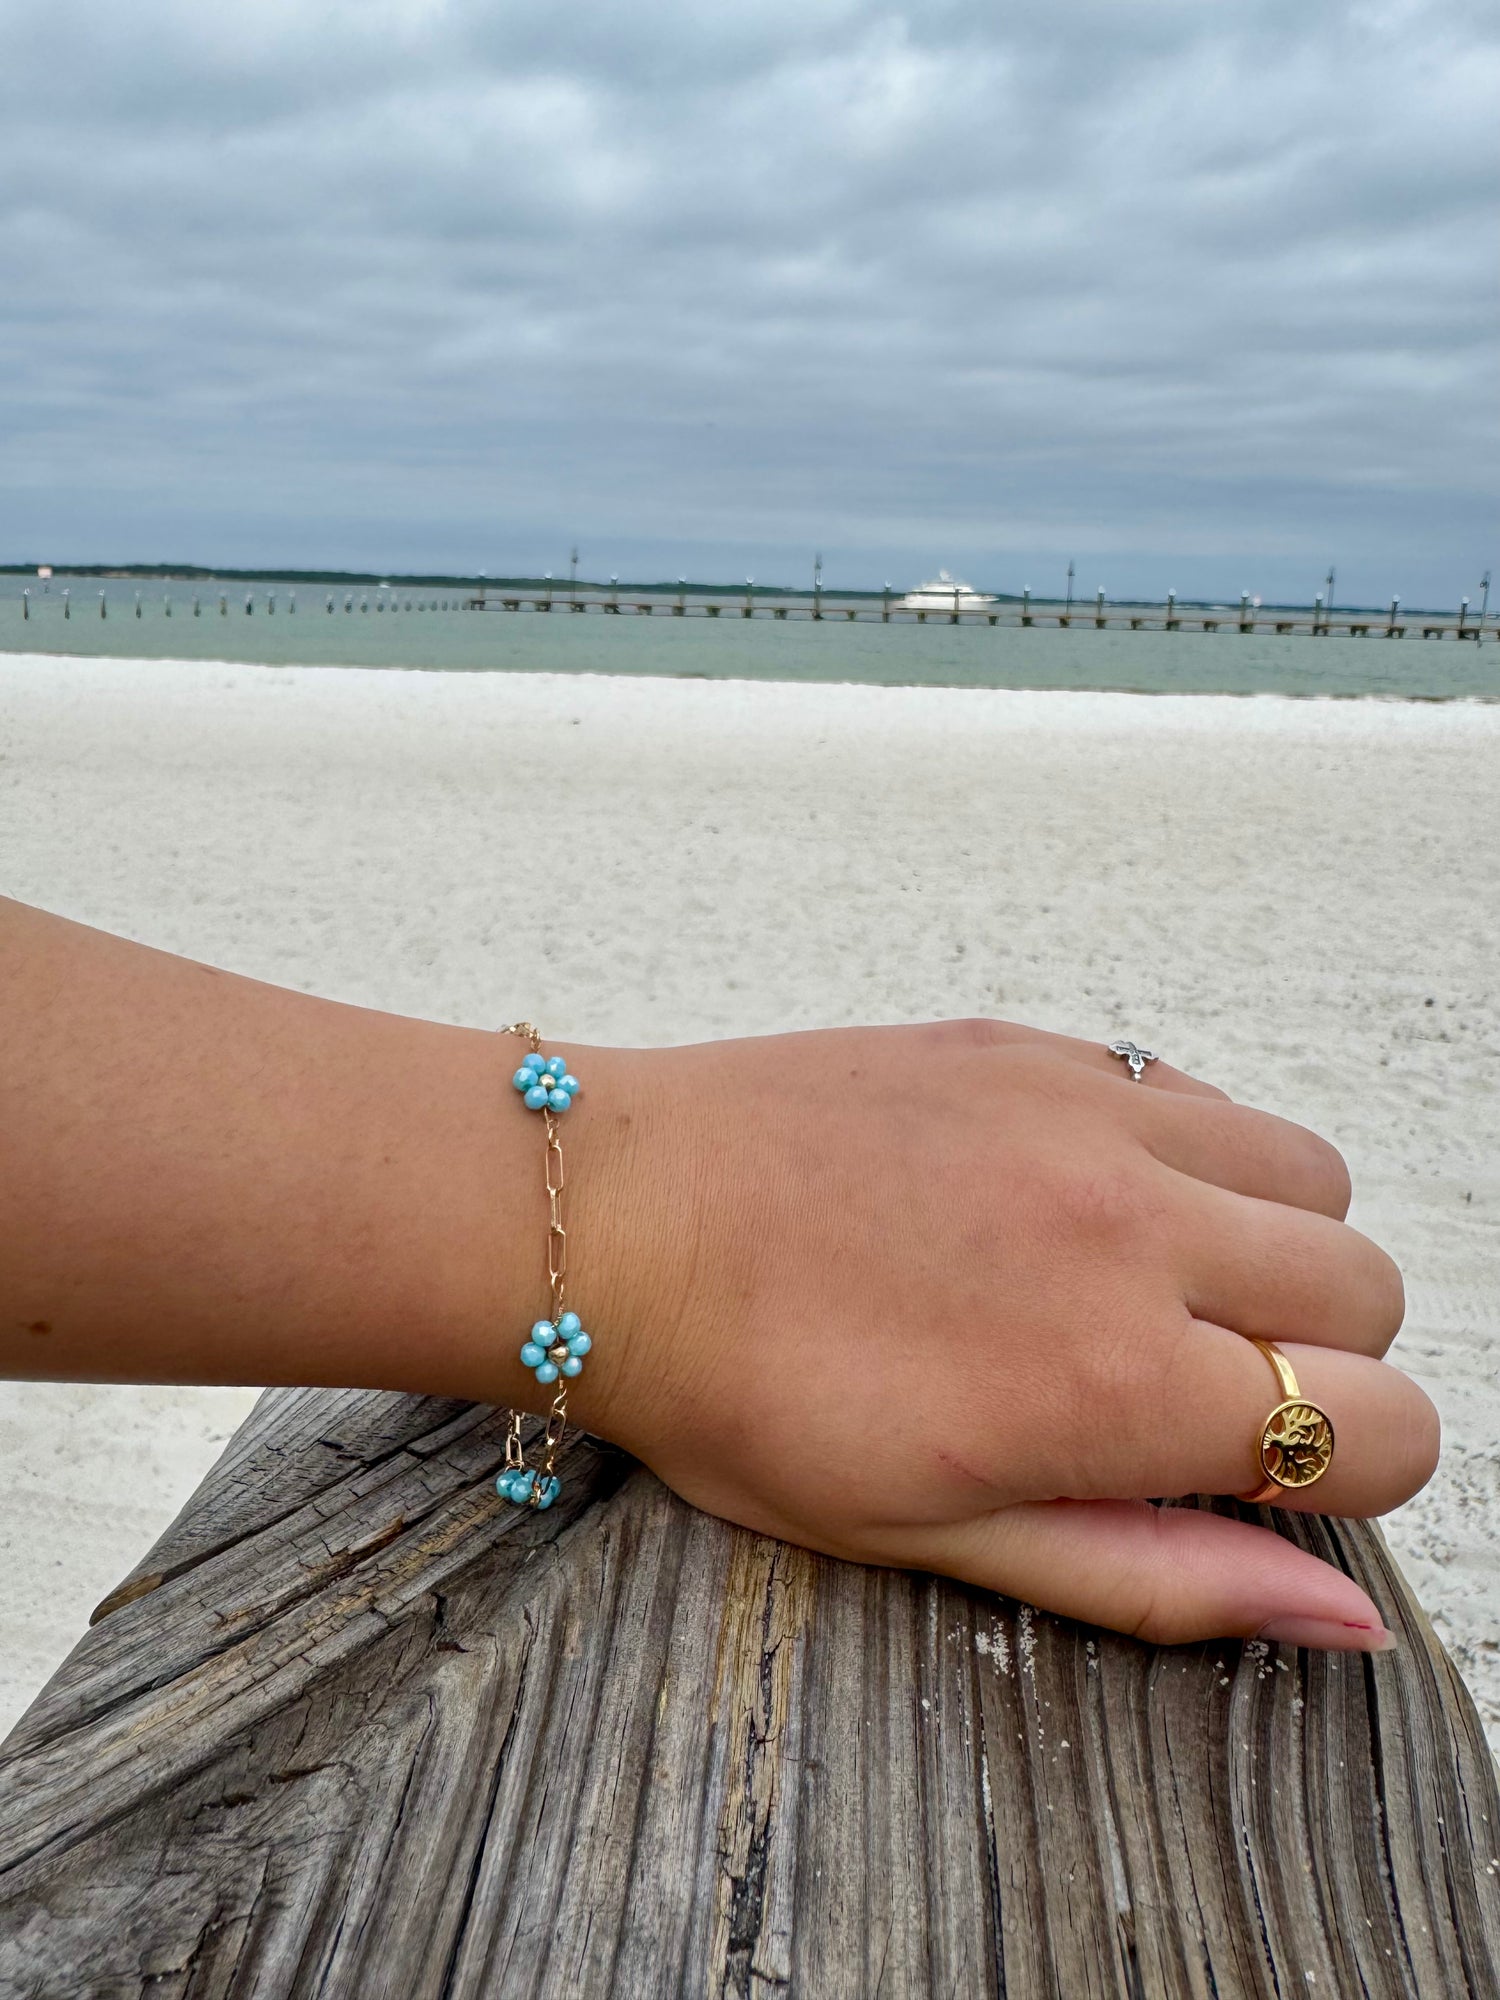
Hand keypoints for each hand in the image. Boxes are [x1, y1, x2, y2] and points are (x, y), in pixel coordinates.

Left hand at [569, 1019, 1435, 1649]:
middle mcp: (1136, 1231)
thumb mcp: (935, 1536)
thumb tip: (1345, 1615)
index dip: (1347, 1471)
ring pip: (1313, 1173)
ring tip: (1157, 1285)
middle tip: (1195, 1386)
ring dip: (1275, 1242)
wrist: (615, 1216)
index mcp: (1119, 1383)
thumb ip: (1160, 1575)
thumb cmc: (746, 1397)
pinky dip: (1192, 1156)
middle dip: (1324, 1359)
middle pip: (1371, 1290)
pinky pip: (1200, 1093)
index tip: (1253, 1471)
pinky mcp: (1038, 1047)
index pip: (1384, 1425)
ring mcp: (1090, 1115)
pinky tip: (1089, 1199)